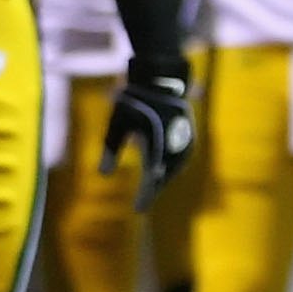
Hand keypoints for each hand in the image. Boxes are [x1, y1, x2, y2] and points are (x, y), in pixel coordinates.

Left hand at [100, 59, 195, 209]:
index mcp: (155, 145)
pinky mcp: (189, 135)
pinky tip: (164, 174)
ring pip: (176, 169)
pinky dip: (173, 169)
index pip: (151, 179)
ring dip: (164, 180)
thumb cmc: (134, 102)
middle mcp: (173, 146)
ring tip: (152, 190)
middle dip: (154, 190)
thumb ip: (110, 150)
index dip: (145, 197)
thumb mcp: (116, 124)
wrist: (160, 80)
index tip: (137, 211)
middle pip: (165, 177)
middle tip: (142, 204)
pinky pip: (182, 159)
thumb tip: (103, 175)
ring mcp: (184, 141)